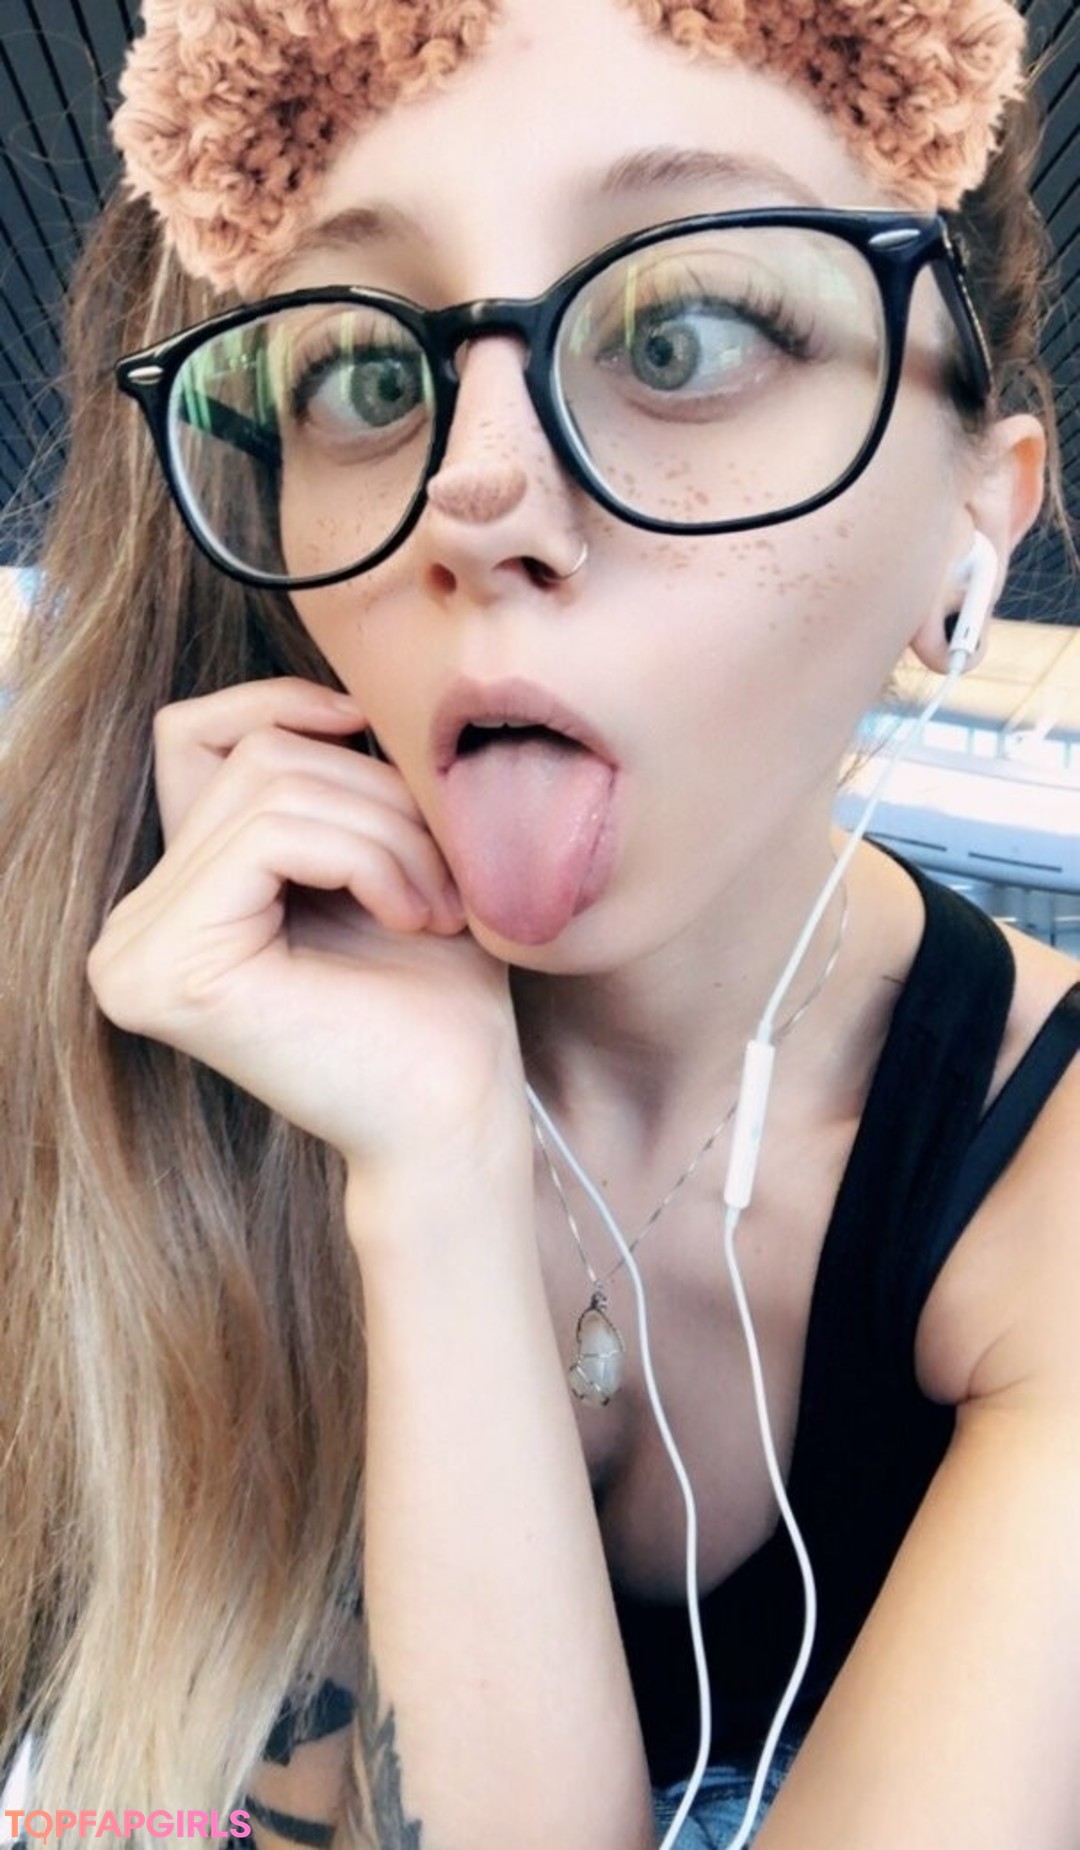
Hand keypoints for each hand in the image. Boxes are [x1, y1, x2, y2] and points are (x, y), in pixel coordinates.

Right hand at [88, 679, 525, 1183]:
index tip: (373, 736)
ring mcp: (135, 953)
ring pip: (271, 790)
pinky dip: (366, 857)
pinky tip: (410, 919)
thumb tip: (325, 695)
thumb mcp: (373, 856)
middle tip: (445, 876)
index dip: (285, 707)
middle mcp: (131, 928)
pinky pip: (272, 835)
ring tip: (438, 905)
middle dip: (375, 795)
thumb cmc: (435, 999)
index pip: (192, 737)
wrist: (458, 1117)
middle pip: (251, 759)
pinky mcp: (170, 969)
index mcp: (171, 903)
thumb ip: (320, 784)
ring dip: (387, 832)